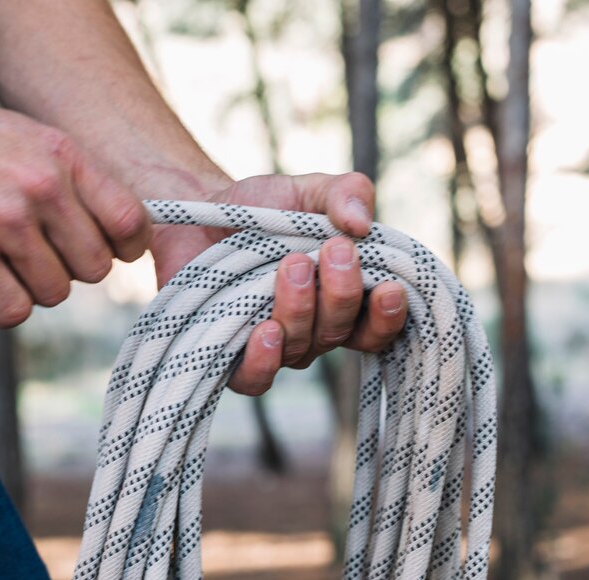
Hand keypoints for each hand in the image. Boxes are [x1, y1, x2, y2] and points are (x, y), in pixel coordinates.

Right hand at [0, 93, 151, 326]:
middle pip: (94, 268)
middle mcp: (40, 186)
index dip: (123, 249)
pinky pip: (13, 310)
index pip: (130, 222)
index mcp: (63, 156)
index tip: (103, 252)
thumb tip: (122, 234)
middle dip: (69, 271)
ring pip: (55, 293)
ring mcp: (2, 221)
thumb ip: (74, 181)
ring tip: (1, 264)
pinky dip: (1, 309)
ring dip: (31, 289)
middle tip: (35, 257)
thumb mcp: (28, 139)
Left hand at [150, 172, 407, 395]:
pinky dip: (264, 361)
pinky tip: (265, 331)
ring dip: (300, 309)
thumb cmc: (260, 209)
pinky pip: (256, 380)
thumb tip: (362, 223)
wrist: (197, 214)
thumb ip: (344, 193)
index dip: (387, 317)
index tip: (390, 289)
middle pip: (338, 333)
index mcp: (340, 298)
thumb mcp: (307, 191)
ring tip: (290, 266)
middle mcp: (313, 330)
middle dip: (342, 294)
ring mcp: (275, 348)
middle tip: (333, 250)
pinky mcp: (232, 360)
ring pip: (301, 350)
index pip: (375, 326)